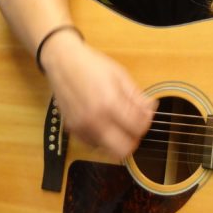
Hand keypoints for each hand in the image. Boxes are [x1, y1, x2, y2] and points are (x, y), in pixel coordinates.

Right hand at [42, 33, 155, 159]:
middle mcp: (94, 120)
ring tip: (117, 122)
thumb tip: (150, 110)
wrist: (62, 62)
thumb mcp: (119, 75)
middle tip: (134, 126)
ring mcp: (82, 127)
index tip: (145, 115)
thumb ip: (136, 97)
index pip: (137, 128)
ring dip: (118, 140)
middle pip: (124, 150)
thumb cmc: (90, 65)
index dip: (146, 122)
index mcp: (109, 103)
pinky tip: (103, 123)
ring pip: (109, 151)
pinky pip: (94, 144)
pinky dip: (103, 138)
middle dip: (134, 139)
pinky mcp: (73, 130)